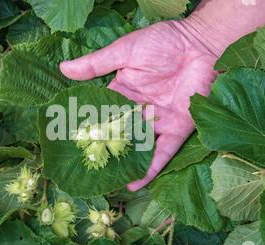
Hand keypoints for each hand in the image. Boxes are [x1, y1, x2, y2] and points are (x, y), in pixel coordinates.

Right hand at [60, 20, 218, 190]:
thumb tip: (63, 69)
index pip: (103, 112)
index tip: (70, 142)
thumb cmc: (163, 42)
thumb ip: (96, 64)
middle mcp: (139, 110)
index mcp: (124, 92)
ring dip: (124, 163)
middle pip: (119, 134)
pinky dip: (150, 168)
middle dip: (105, 150)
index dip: (89, 126)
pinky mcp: (178, 130)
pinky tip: (134, 183)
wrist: (201, 44)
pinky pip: (163, 153)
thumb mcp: (125, 51)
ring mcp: (158, 122)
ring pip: (139, 147)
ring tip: (105, 181)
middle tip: (85, 168)